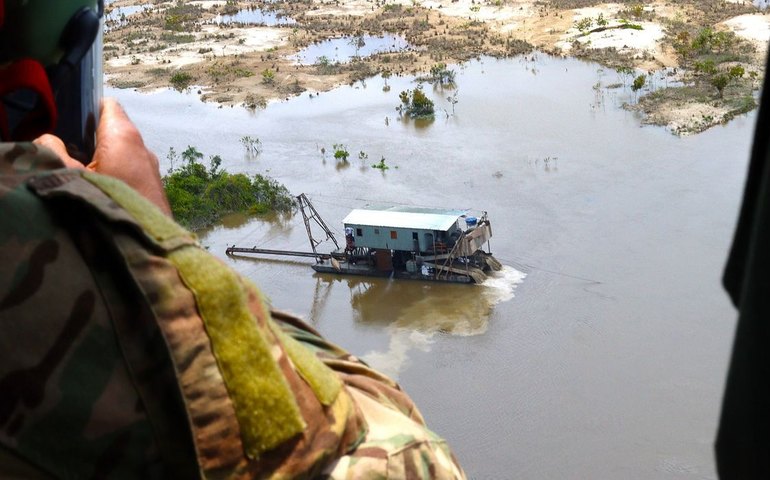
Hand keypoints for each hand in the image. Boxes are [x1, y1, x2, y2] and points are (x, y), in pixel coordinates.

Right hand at [34, 98, 171, 215]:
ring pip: (122, 155)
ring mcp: (152, 170)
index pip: (107, 106)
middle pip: (113, 132)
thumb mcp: (67, 176)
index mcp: (123, 136)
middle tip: (68, 154)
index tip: (68, 122)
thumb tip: (49, 140)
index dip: (86, 109)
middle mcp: (143, 148)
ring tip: (82, 177)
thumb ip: (52, 151)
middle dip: (90, 140)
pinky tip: (101, 194)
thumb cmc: (107, 205)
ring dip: (102, 162)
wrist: (146, 245)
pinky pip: (131, 174)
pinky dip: (115, 178)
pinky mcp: (154, 190)